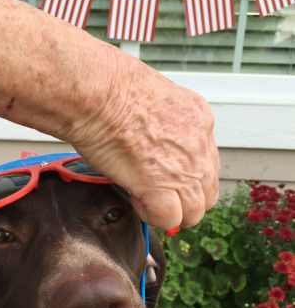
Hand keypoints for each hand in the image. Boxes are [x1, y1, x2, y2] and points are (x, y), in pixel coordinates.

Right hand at [70, 54, 219, 229]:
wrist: (98, 93)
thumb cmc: (111, 88)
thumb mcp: (154, 96)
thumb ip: (163, 121)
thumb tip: (152, 140)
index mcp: (198, 119)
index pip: (207, 163)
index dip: (185, 176)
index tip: (165, 174)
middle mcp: (198, 145)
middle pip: (207, 193)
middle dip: (184, 200)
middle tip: (158, 193)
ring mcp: (183, 169)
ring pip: (194, 212)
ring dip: (171, 213)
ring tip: (145, 199)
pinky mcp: (160, 186)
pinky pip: (169, 219)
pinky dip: (153, 217)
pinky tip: (137, 200)